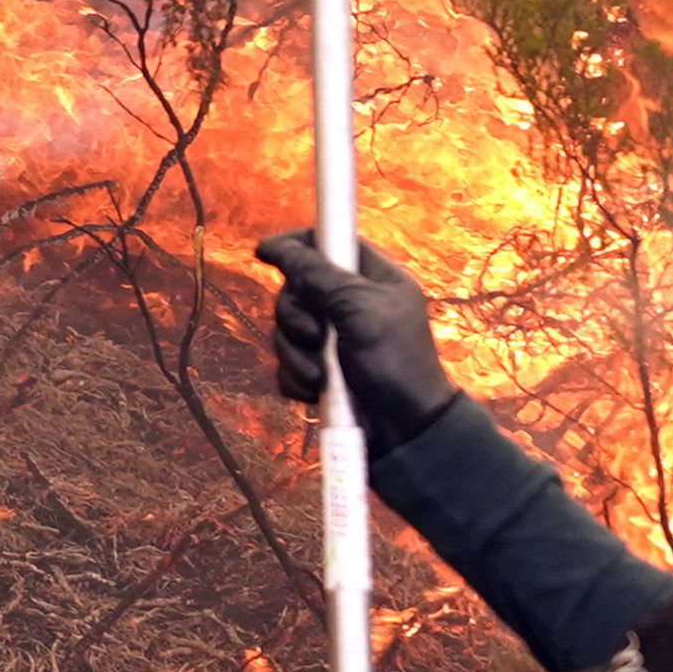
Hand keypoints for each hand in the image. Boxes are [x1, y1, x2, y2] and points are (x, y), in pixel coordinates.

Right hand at [254, 232, 458, 443]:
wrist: (404, 430)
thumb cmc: (396, 363)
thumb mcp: (359, 309)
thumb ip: (317, 275)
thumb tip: (275, 246)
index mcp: (371, 279)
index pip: (328, 241)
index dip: (297, 244)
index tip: (268, 253)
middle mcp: (349, 304)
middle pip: (296, 288)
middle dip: (295, 315)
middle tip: (315, 335)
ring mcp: (333, 339)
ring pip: (286, 329)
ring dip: (296, 353)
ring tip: (321, 374)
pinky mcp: (319, 370)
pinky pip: (286, 363)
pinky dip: (295, 377)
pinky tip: (316, 389)